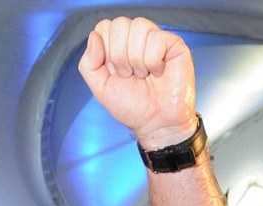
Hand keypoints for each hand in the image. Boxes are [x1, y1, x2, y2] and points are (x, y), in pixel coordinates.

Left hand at [78, 17, 195, 146]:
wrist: (155, 124)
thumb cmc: (131, 107)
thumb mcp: (100, 88)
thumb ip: (89, 64)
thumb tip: (94, 36)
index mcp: (117, 45)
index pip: (104, 27)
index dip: (106, 52)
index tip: (115, 73)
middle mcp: (136, 38)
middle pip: (119, 25)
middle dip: (119, 57)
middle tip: (129, 76)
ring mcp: (155, 38)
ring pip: (138, 28)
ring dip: (136, 60)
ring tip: (143, 75)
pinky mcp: (173, 44)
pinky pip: (156, 39)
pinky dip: (153, 62)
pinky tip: (157, 73)